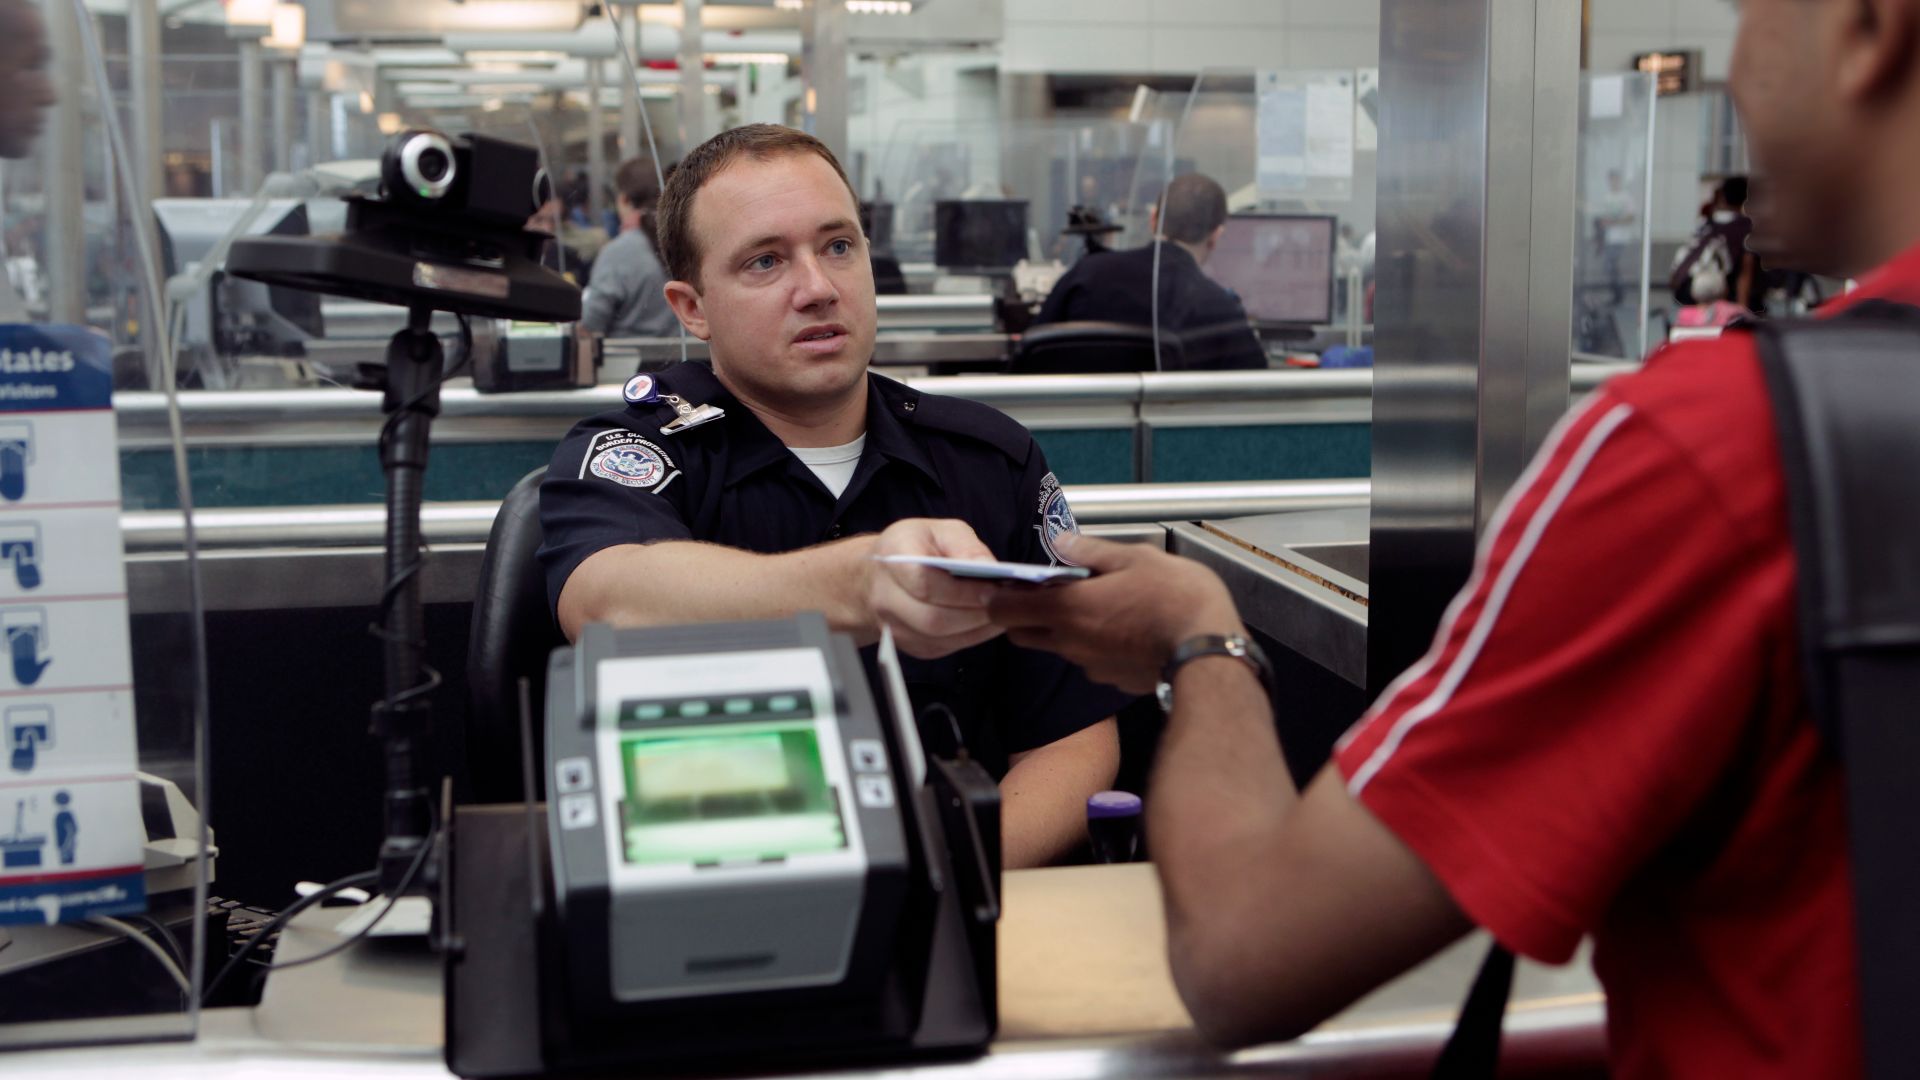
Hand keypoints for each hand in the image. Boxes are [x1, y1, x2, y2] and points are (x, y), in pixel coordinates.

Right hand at [867, 518, 1004, 658]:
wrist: (876, 576)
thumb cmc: (914, 548)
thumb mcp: (941, 531)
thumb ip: (966, 547)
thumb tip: (991, 570)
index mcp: (893, 557)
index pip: (925, 583)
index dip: (963, 591)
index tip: (994, 589)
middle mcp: (885, 596)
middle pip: (932, 619)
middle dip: (975, 615)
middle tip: (1005, 606)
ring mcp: (893, 625)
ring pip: (939, 638)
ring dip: (977, 629)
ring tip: (1002, 614)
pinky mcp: (908, 645)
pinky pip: (943, 647)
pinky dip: (971, 638)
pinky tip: (986, 623)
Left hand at [987, 533, 1241, 694]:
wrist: (1210, 651)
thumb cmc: (1177, 599)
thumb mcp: (1135, 558)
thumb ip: (1089, 551)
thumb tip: (1060, 542)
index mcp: (1068, 608)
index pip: (1004, 609)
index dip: (999, 596)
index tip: (1008, 583)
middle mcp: (1070, 642)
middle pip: (1022, 634)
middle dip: (1024, 615)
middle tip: (1048, 592)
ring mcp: (1090, 665)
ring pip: (1058, 646)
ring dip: (1063, 628)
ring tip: (1096, 604)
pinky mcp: (1111, 679)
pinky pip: (1089, 660)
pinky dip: (1093, 644)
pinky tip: (1121, 627)